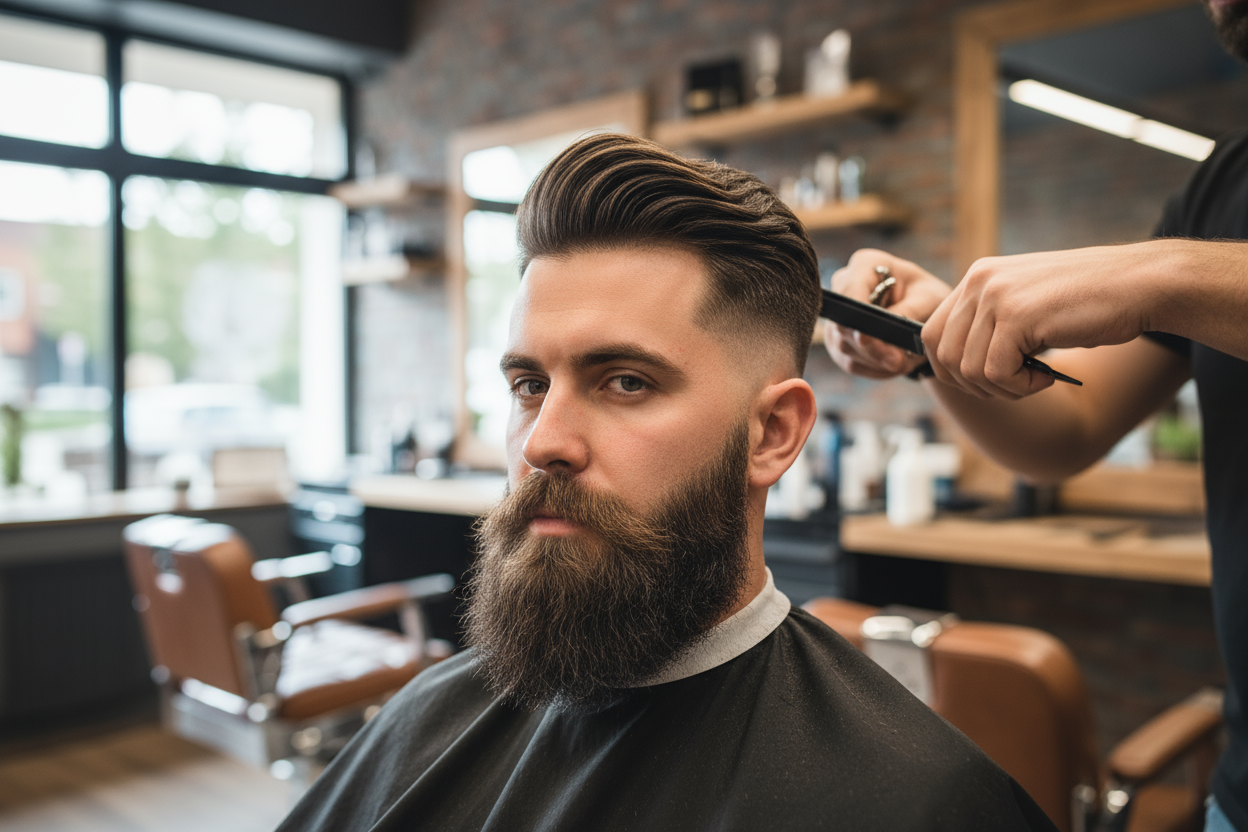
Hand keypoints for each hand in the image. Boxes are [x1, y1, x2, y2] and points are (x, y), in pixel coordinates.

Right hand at [823, 249, 950, 378]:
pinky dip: (873, 368)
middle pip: (842, 324)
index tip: (875, 342)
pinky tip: (892, 366)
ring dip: (875, 361)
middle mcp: (844, 286)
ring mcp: (837, 314)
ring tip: (903, 363)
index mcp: (865, 265)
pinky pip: (849, 361)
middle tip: (898, 362)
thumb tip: (881, 335)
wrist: (927, 314)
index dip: (860, 319)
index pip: (850, 291)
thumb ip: (907, 313)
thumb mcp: (929, 300)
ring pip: (844, 347)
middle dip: (872, 348)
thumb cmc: (929, 298)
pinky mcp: (838, 340)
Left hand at [922, 245, 1151, 398]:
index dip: (952, 370)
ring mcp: (996, 296)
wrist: (1142, 284)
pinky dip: (1020, 387)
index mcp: (978, 278)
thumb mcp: (1027, 309)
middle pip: (942, 355)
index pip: (931, 335)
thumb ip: (991, 327)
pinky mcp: (1017, 316)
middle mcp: (979, 282)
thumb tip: (955, 370)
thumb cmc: (1090, 303)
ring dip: (1001, 389)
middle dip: (974, 385)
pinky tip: (1047, 377)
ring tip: (1035, 379)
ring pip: (967, 369)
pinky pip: (995, 373)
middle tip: (1014, 385)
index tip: (988, 381)